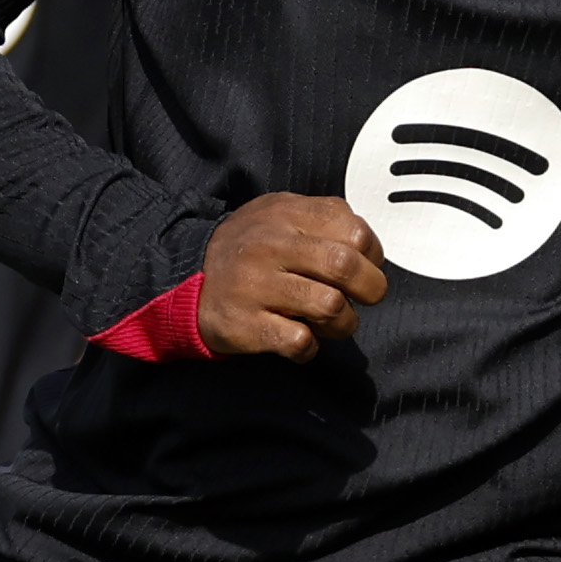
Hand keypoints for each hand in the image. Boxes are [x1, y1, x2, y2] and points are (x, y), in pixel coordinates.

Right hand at [194, 194, 389, 359]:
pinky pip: (299, 341)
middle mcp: (271, 246)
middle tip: (362, 299)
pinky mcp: (246, 324)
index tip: (367, 268)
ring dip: (343, 323)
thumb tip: (366, 244)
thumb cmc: (248, 248)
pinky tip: (301, 341)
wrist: (187, 276)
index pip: (355, 232)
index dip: (373, 256)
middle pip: (346, 266)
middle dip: (370, 289)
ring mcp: (257, 285)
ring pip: (330, 306)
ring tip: (330, 323)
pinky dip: (310, 348)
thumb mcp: (279, 213)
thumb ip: (321, 217)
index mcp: (287, 214)